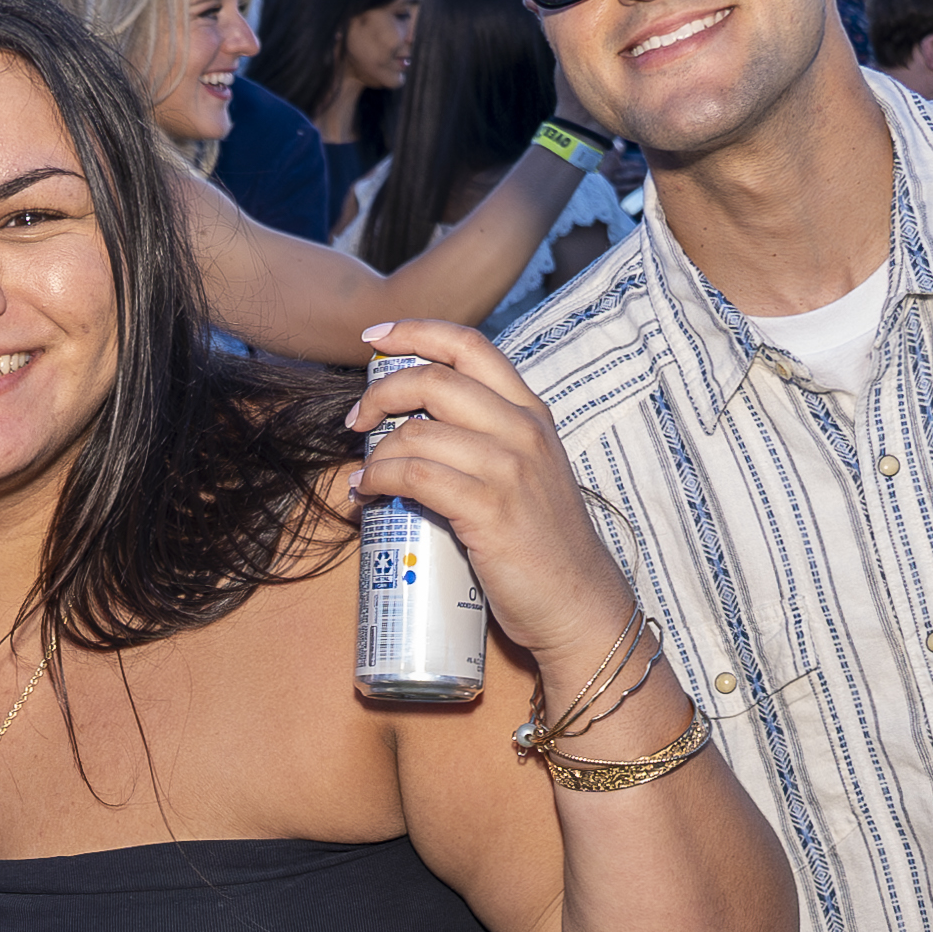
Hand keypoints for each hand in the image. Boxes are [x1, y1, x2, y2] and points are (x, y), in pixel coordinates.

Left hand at [346, 318, 643, 691]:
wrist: (577, 600)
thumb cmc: (542, 541)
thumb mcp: (528, 470)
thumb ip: (487, 436)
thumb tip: (415, 422)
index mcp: (531, 412)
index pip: (470, 345)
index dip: (415, 331)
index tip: (374, 338)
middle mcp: (523, 430)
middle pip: (434, 379)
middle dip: (379, 393)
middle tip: (355, 420)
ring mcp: (509, 468)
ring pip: (417, 432)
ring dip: (374, 452)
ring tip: (364, 475)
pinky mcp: (489, 509)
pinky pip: (415, 476)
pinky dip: (379, 481)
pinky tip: (368, 493)